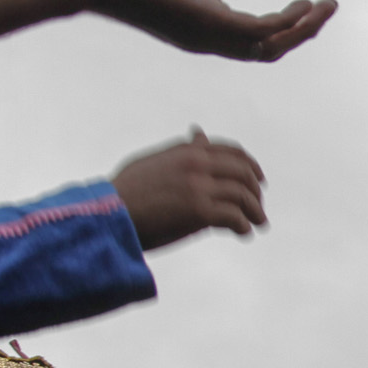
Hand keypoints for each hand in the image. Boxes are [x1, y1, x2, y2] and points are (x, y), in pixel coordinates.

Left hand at [92, 0, 335, 61]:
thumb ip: (200, 1)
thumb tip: (215, 1)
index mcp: (204, 36)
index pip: (253, 46)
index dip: (283, 34)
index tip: (303, 13)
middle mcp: (211, 42)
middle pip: (270, 51)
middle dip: (302, 33)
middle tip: (328, 9)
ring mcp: (211, 35)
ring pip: (271, 45)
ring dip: (304, 27)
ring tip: (328, 5)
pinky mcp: (211, 22)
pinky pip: (261, 30)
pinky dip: (287, 20)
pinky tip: (302, 3)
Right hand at [111, 130, 267, 248]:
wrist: (108, 211)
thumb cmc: (126, 190)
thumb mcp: (155, 160)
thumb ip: (181, 149)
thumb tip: (199, 133)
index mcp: (187, 151)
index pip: (230, 151)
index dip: (249, 166)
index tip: (258, 180)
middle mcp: (196, 163)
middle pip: (243, 172)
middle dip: (255, 191)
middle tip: (258, 208)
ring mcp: (198, 185)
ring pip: (242, 195)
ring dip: (254, 211)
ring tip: (258, 224)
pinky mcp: (198, 210)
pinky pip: (234, 216)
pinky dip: (243, 225)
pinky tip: (243, 233)